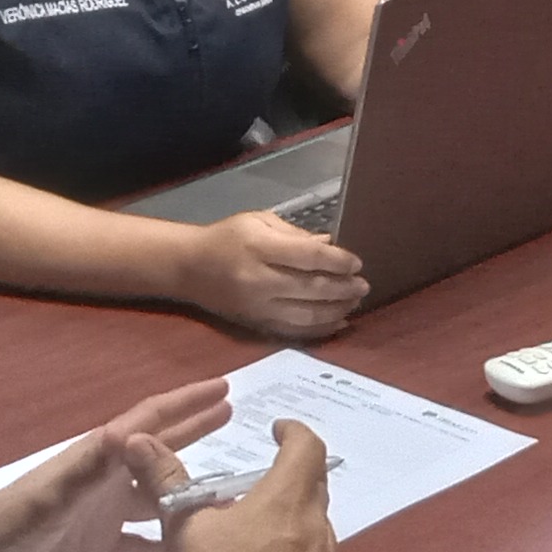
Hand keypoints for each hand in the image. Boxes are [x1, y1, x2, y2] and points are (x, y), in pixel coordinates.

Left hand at [0, 378, 229, 551]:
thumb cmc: (6, 527)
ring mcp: (97, 514)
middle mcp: (103, 481)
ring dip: (184, 489)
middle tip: (232, 414)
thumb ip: (88, 467)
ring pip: (151, 496)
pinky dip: (161, 544)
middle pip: (156, 451)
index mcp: (98, 460)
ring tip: (224, 489)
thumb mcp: (51, 495)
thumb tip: (131, 428)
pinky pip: (136, 542)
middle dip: (192, 430)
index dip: (186, 403)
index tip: (224, 388)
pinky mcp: (89, 547)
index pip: (150, 422)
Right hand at [133, 418, 338, 551]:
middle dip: (294, 470)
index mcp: (287, 498)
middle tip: (265, 474)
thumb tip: (137, 439)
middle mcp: (315, 524)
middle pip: (316, 483)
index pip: (308, 447)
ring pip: (315, 522)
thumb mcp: (183, 528)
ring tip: (259, 523)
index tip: (277, 429)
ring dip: (294, 513)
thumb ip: (164, 481)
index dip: (294, 432)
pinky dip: (295, 549)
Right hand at [181, 211, 366, 337]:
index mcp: (259, 246)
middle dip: (343, 288)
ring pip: (305, 315)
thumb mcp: (258, 220)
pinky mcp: (255, 324)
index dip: (337, 261)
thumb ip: (295, 234)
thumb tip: (328, 245)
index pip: (308, 256)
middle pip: (311, 288)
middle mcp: (259, 279)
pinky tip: (337, 322)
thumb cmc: (227, 237)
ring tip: (355, 303)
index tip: (356, 263)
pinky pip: (293, 331)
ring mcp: (257, 306)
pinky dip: (319, 329)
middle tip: (364, 285)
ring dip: (336, 311)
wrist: (188, 267)